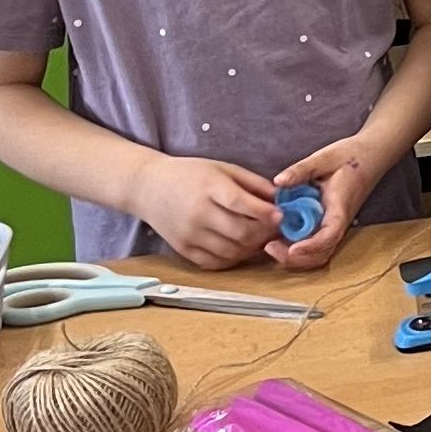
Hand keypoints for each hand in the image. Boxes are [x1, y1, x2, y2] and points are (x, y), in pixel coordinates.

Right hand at [131, 153, 289, 270]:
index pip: (241, 204)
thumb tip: (281, 198)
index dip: (265, 212)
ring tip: (259, 236)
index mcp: (209, 188)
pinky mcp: (183, 249)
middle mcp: (198, 213)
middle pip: (240, 232)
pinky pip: (215, 262)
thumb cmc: (190, 174)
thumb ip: (253, 183)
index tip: (281, 214)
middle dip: (264, 232)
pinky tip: (239, 246)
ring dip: (251, 247)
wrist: (148, 187)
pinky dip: (233, 258)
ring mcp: (189, 234)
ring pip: (231, 251)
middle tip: (274, 227)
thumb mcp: (223, 168)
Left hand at [262, 130, 392, 269]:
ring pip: (319, 254)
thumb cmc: (351, 155)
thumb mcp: (324, 157)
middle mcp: (339, 221)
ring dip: (296, 257)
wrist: (372, 155)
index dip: (311, 246)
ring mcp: (334, 225)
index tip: (291, 248)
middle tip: (269, 246)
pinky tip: (280, 236)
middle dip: (297, 258)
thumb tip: (278, 182)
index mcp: (340, 206)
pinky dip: (298, 248)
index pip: (330, 234)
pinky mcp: (329, 224)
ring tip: (271, 245)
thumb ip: (301, 170)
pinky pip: (316, 245)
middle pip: (322, 253)